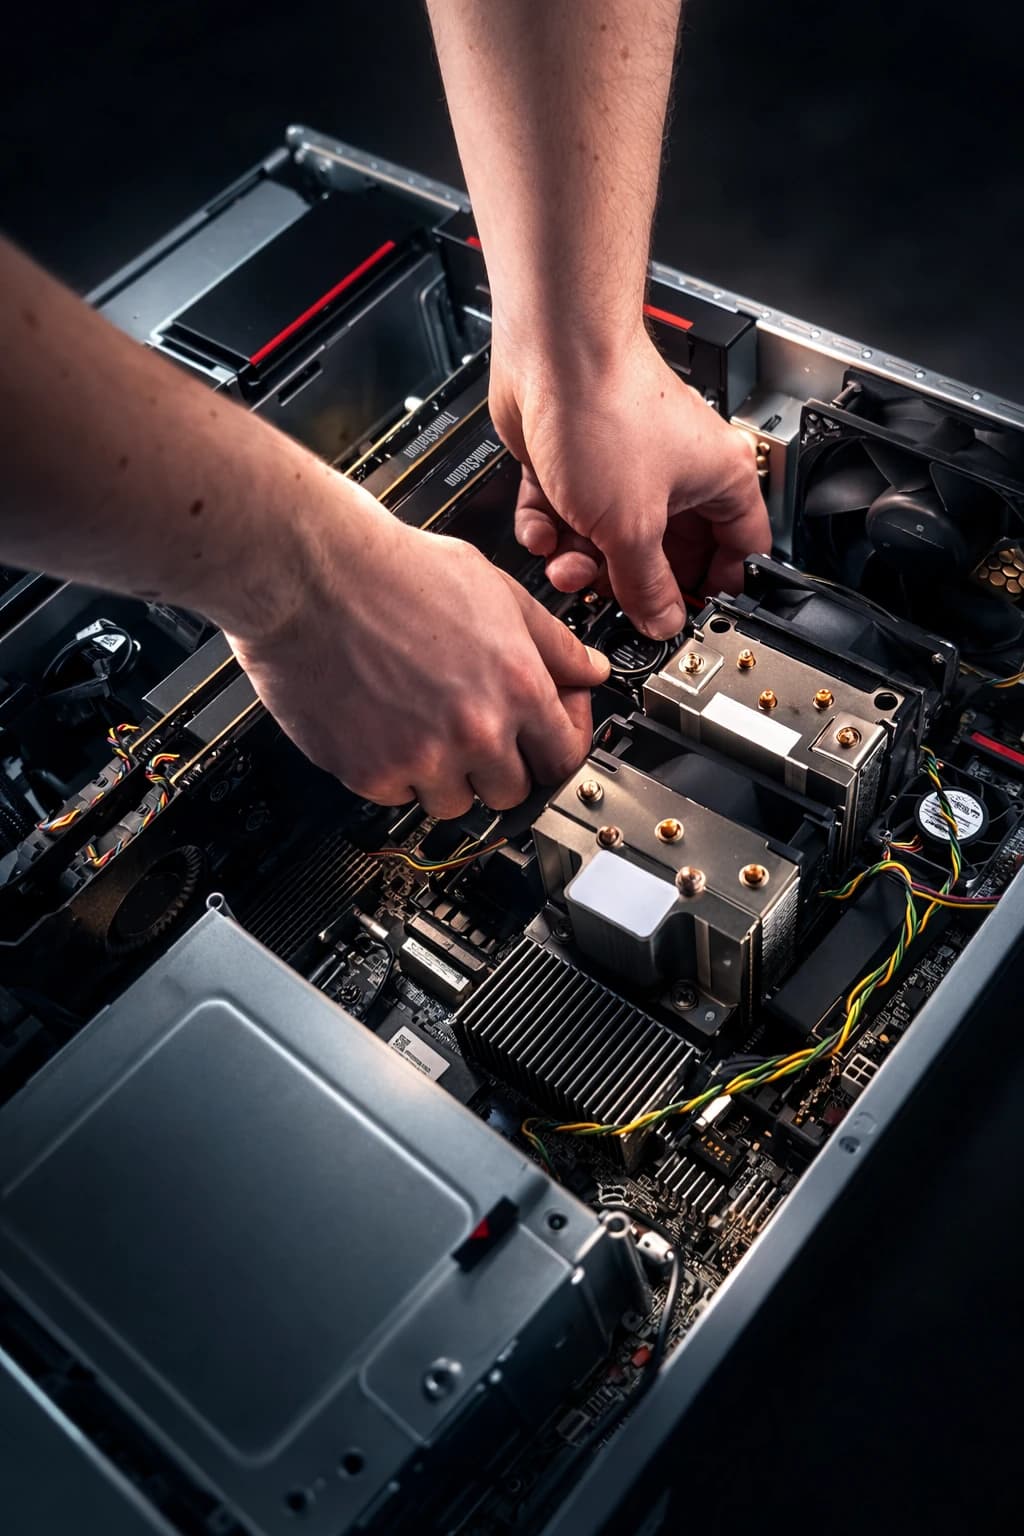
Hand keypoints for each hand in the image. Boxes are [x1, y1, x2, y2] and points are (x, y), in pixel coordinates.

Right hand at [226, 491, 609, 817]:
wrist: (308, 574)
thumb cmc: (391, 569)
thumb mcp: (494, 587)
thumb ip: (551, 640)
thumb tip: (589, 669)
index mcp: (516, 685)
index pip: (566, 758)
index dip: (557, 749)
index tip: (543, 741)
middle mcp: (476, 729)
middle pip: (514, 793)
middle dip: (501, 767)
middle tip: (476, 733)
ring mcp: (423, 758)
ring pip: (456, 805)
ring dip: (446, 777)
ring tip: (424, 726)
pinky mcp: (370, 774)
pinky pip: (398, 797)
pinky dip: (394, 772)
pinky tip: (385, 726)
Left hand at [489, 330, 770, 638]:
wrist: (550, 353)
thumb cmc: (605, 410)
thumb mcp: (632, 527)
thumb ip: (647, 586)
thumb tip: (661, 622)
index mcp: (719, 477)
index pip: (741, 549)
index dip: (717, 590)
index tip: (689, 618)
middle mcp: (677, 470)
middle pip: (665, 554)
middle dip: (629, 579)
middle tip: (611, 594)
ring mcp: (625, 467)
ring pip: (610, 539)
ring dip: (582, 560)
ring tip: (565, 562)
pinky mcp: (576, 463)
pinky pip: (568, 516)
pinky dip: (552, 528)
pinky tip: (542, 527)